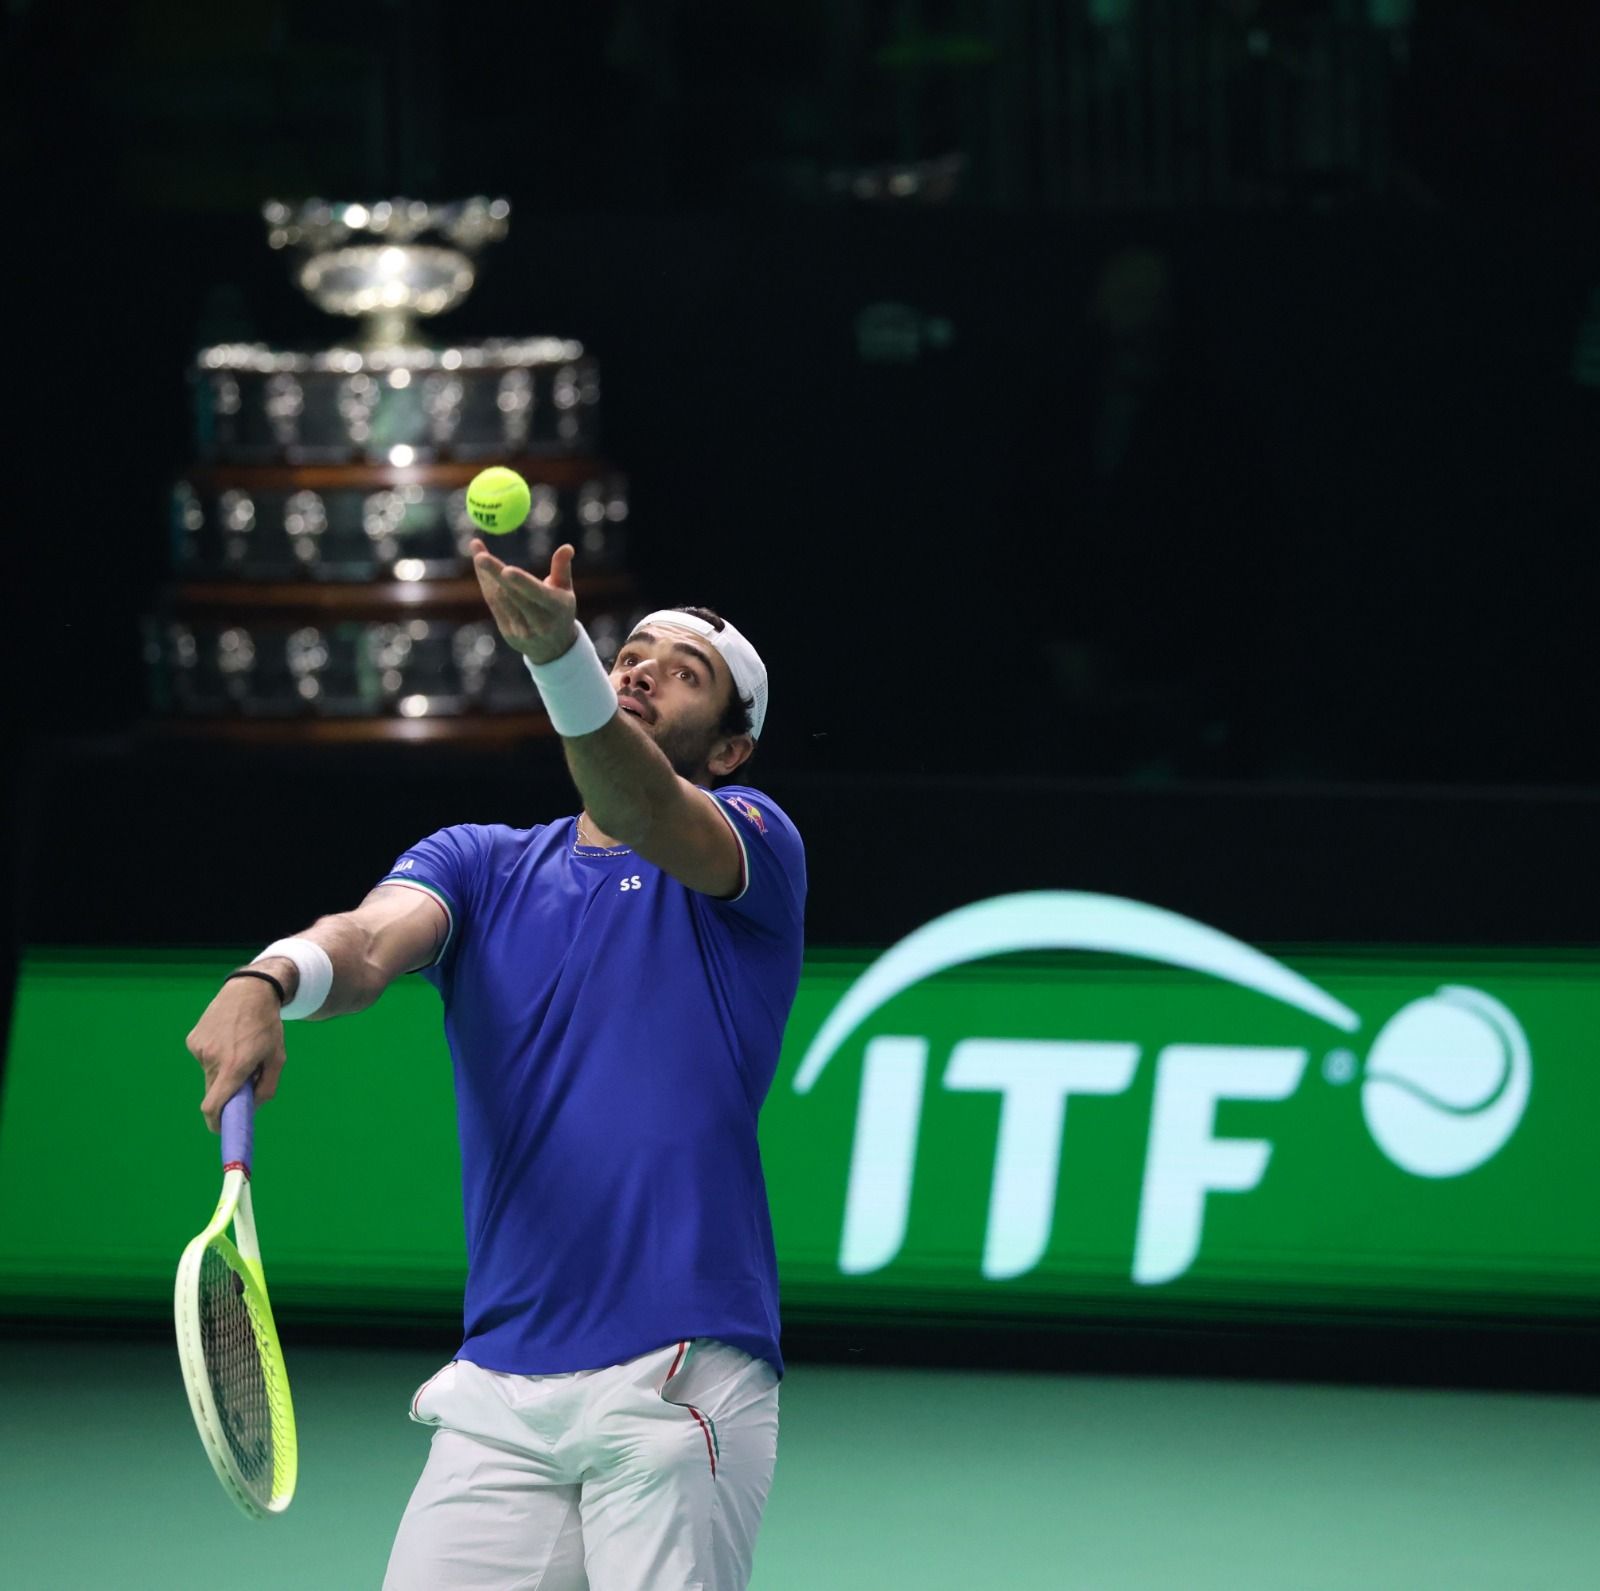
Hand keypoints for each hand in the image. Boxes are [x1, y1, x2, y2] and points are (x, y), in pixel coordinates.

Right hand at [188, 979, 286, 1132]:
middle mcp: (213, 1059)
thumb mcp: (277, 1058)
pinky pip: (204, 1059)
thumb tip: (250, 1109)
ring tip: (239, 1048)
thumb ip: (267, 1088)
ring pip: (210, 1074)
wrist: (249, 990)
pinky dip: (215, 1056)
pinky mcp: (192, 1040)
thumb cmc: (267, 1026)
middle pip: (214, 1091)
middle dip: (227, 1093)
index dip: (215, 1122)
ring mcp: (199, 1049)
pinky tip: (227, 1037)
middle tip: (244, 1078)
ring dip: (223, 1071)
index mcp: (235, 1066)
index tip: (220, 1128)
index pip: (213, 1105)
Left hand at [471, 538, 579, 664]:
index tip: (506, 570)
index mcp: (556, 608)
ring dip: (487, 576)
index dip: (521, 582)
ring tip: (479, 554)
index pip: (537, 594)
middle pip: (513, 595)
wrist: (554, 649)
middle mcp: (539, 622)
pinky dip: (486, 585)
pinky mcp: (508, 632)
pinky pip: (494, 605)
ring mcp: (522, 630)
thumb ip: (562, 568)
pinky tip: (481, 568)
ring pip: (500, 599)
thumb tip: (566, 547)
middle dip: (495, 574)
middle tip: (480, 556)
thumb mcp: (566, 591)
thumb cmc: (560, 611)